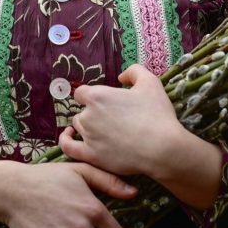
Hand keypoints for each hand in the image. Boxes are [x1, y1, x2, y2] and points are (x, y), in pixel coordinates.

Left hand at [60, 65, 223, 209]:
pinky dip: (66, 140)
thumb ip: (133, 72)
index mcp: (98, 96)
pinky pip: (68, 147)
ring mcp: (88, 137)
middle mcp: (88, 116)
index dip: (92, 96)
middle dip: (93, 113)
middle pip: (81, 111)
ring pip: (79, 127)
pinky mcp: (90, 155)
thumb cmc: (156, 114)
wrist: (162, 148)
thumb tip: (121, 76)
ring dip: (87, 127)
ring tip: (105, 131)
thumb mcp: (150, 82)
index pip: (82, 92)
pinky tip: (70, 136)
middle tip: (113, 119)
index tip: (105, 102)